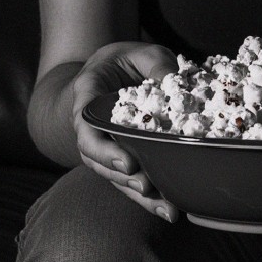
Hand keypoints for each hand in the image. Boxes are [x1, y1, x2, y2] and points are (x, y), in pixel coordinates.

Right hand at [72, 42, 180, 222]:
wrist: (112, 69)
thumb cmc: (125, 59)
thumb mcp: (140, 52)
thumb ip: (155, 63)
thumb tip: (176, 83)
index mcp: (88, 97)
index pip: (86, 128)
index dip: (103, 149)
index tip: (127, 162)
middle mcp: (91, 127)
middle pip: (98, 160)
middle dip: (122, 178)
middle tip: (147, 187)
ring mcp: (106, 146)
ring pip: (114, 176)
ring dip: (139, 195)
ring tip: (166, 209)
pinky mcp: (123, 157)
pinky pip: (130, 179)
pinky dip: (149, 196)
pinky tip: (170, 210)